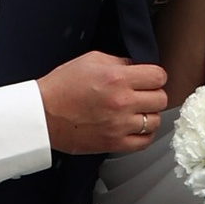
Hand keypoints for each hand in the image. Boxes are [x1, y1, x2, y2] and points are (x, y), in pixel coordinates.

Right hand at [38, 53, 170, 154]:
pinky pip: (144, 142)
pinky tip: (135, 127)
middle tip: (142, 94)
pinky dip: (144, 135)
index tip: (148, 78)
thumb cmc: (62, 86)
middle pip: (161, 99)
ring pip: (155, 121)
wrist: (43, 114)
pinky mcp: (114, 143)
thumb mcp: (91, 60)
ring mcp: (119, 125)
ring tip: (136, 111)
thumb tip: (136, 67)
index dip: (155, 76)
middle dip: (153, 94)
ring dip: (149, 115)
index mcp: (117, 78)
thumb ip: (119, 61)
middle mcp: (122, 102)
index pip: (158, 76)